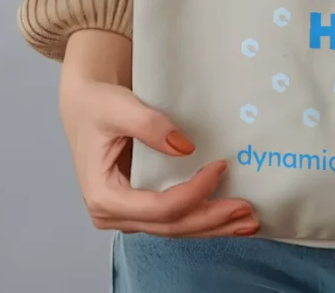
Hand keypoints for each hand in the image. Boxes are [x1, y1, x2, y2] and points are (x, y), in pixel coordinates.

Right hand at [59, 31, 257, 237]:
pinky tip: (228, 218)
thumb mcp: (119, 108)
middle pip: (171, 226)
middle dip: (212, 220)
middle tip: (248, 210)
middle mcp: (114, 213)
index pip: (159, 207)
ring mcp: (129, 213)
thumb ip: (149, 126)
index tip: (221, 166)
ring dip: (213, 226)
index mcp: (104, 196)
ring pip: (175, 229)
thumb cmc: (98, 106)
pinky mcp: (142, 206)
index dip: (193, 193)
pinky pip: (174, 219)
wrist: (86, 105)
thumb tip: (184, 147)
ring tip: (248, 222)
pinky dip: (202, 218)